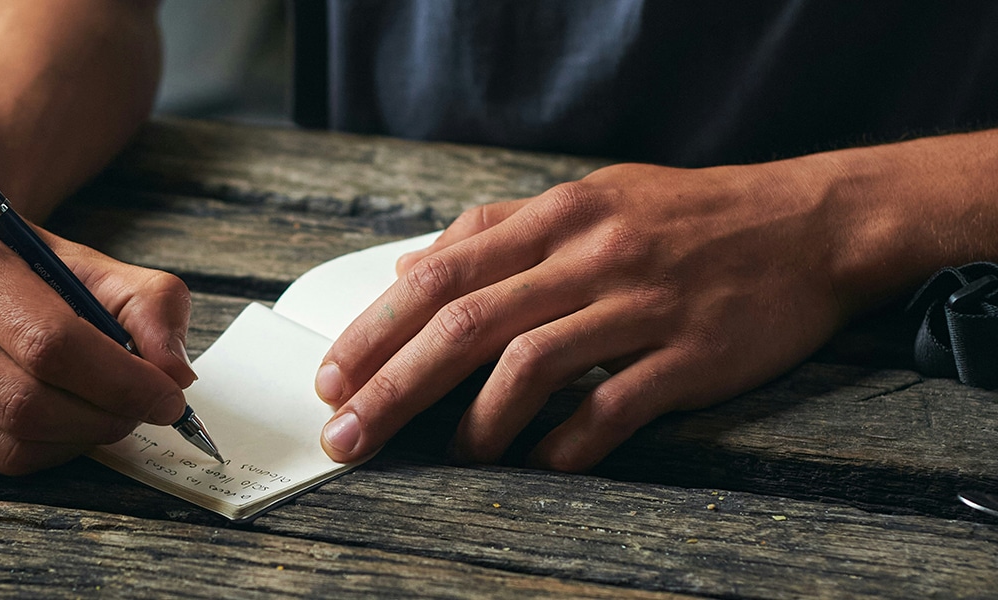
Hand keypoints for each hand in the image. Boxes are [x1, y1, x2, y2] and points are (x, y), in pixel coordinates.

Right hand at [0, 196, 195, 473]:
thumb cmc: (10, 260)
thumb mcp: (85, 261)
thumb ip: (148, 305)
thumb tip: (176, 374)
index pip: (51, 343)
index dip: (122, 381)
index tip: (168, 395)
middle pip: (27, 403)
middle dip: (105, 416)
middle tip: (143, 408)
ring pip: (7, 444)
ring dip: (78, 439)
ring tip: (104, 410)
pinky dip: (40, 450)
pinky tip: (57, 418)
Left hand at [316, 161, 850, 470]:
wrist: (807, 224)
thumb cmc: (684, 215)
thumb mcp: (588, 197)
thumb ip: (495, 228)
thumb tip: (409, 267)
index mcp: (558, 216)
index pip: (442, 275)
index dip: (378, 330)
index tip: (335, 377)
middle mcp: (591, 254)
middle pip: (467, 324)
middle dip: (394, 386)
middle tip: (350, 435)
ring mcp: (641, 303)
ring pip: (532, 364)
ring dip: (478, 422)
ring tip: (454, 454)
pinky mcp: (691, 353)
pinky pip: (615, 404)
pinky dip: (568, 440)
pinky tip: (542, 461)